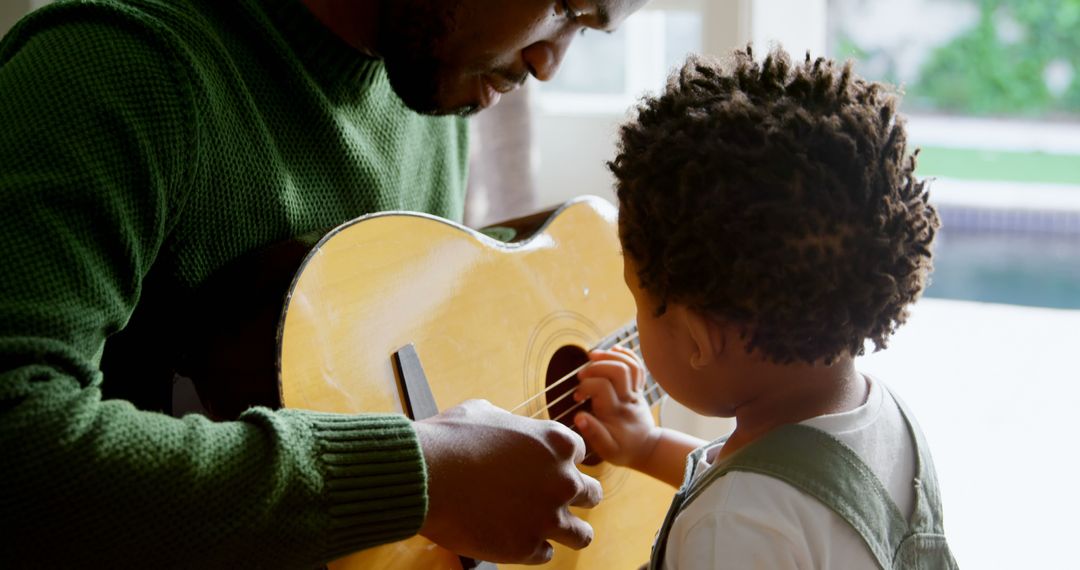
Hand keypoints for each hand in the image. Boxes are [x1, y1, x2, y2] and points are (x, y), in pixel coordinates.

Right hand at [414, 399, 601, 563]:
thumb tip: (512, 431)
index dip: (560, 462)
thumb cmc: (450, 438)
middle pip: (592, 495)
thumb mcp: (487, 413)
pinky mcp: (526, 548)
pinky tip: (514, 538)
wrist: (424, 475)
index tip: (543, 468)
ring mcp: (547, 517)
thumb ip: (514, 425)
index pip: (578, 454)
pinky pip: (546, 554)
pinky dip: (533, 548)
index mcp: (557, 443)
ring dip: (568, 531)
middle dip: (574, 497)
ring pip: (582, 534)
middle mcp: (562, 480)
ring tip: (548, 529)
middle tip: (551, 499)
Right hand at [572, 346, 660, 469]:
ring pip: (630, 365)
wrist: (645, 448)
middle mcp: (628, 399)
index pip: (602, 387)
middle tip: (581, 375)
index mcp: (616, 412)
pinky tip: (613, 350)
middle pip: (619, 370)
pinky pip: (638, 366)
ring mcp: (635, 392)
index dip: (585, 387)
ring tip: (592, 356)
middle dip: (597, 366)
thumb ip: (594, 433)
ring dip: (610, 356)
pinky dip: (626, 354)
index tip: (577, 397)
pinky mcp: (639, 388)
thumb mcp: (607, 450)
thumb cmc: (622, 450)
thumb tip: (579, 416)